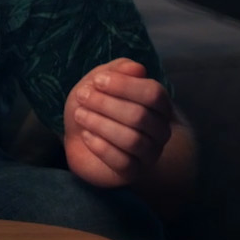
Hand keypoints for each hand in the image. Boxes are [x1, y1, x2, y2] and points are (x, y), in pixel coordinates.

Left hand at [62, 58, 172, 187]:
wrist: (78, 137)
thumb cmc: (94, 107)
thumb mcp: (100, 82)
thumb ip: (118, 70)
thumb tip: (138, 68)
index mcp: (158, 104)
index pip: (154, 93)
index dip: (124, 86)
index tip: (97, 81)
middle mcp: (160, 130)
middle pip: (140, 116)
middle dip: (105, 104)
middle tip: (81, 97)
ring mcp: (150, 153)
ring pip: (132, 140)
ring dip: (100, 124)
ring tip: (80, 115)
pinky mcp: (134, 172)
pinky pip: (123, 161)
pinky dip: (100, 146)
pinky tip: (86, 136)